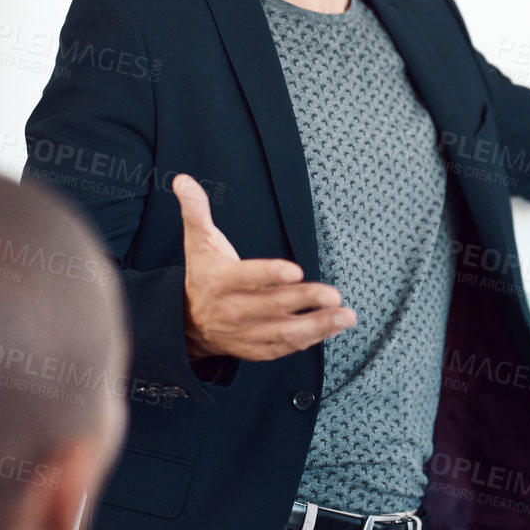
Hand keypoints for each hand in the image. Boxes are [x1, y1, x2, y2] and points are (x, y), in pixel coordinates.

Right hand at [174, 173, 354, 360]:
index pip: (247, 278)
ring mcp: (246, 333)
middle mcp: (232, 310)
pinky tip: (334, 326)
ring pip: (285, 333)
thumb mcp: (197, 243)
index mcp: (219, 281)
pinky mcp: (258, 349)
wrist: (188, 323)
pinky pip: (287, 348)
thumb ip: (196, 211)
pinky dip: (312, 339)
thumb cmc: (203, 275)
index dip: (271, 275)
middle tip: (334, 294)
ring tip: (346, 315)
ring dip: (318, 326)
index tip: (296, 271)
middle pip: (273, 306)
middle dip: (306, 300)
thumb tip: (183, 179)